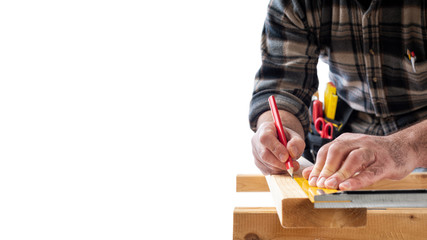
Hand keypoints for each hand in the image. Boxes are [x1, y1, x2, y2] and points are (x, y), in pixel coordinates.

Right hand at [252, 120, 304, 174]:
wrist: (277, 139)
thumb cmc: (285, 137)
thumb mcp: (294, 136)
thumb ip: (297, 142)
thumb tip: (292, 153)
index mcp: (265, 129)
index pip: (266, 138)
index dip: (275, 148)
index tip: (286, 157)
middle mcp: (256, 141)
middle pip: (264, 155)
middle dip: (280, 163)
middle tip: (293, 166)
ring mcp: (255, 153)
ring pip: (267, 165)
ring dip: (281, 168)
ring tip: (291, 164)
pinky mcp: (257, 163)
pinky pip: (267, 171)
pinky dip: (278, 171)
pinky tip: (284, 166)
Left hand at [302, 133, 417, 189]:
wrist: (403, 149)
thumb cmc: (373, 155)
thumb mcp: (349, 157)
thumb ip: (328, 165)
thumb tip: (307, 175)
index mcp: (346, 140)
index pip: (327, 150)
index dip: (317, 166)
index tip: (311, 180)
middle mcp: (358, 142)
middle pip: (337, 151)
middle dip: (326, 168)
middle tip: (318, 183)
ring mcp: (372, 151)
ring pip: (354, 159)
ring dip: (340, 173)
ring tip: (330, 185)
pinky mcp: (385, 163)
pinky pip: (370, 171)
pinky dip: (357, 179)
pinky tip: (347, 186)